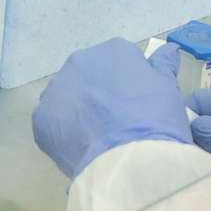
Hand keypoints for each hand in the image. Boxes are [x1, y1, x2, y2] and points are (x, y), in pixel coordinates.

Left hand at [33, 42, 189, 177]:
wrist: (131, 159)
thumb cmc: (156, 120)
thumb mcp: (169, 89)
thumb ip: (164, 66)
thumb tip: (168, 50)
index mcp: (113, 51)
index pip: (119, 62)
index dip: (129, 86)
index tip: (137, 106)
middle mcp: (80, 62)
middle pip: (89, 77)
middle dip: (99, 96)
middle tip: (117, 124)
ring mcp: (57, 90)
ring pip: (67, 99)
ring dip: (79, 112)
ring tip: (98, 139)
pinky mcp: (41, 118)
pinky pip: (53, 123)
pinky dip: (64, 134)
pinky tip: (82, 148)